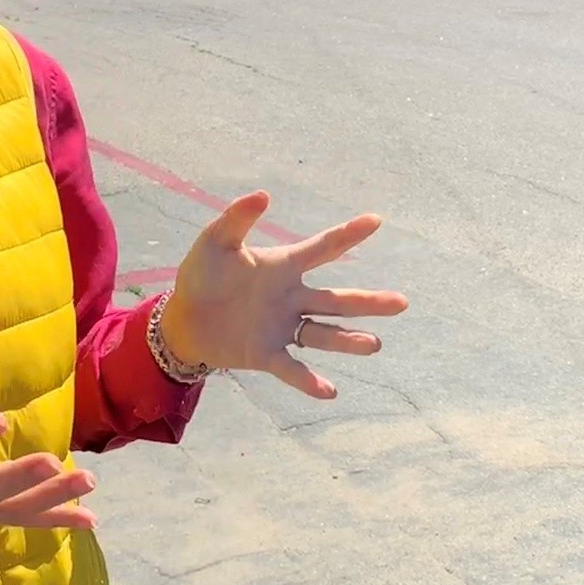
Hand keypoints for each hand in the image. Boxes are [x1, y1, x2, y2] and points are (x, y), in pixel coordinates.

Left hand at [158, 192, 407, 400]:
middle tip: (402, 303)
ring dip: (349, 340)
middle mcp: (291, 297)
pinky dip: (308, 380)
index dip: (348, 235)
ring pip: (323, 333)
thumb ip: (237, 219)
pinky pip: (292, 367)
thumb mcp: (215, 242)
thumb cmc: (201, 276)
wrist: (181, 320)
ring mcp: (282, 327)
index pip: (322, 248)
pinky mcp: (266, 354)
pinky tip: (329, 390)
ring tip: (374, 344)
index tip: (375, 220)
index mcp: (283, 267)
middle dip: (369, 302)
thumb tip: (264, 194)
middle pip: (336, 299)